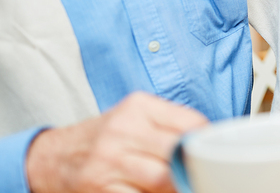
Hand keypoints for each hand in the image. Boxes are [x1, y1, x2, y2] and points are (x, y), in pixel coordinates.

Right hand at [26, 92, 208, 192]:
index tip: (210, 151)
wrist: (56, 158)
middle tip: (201, 173)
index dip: (205, 141)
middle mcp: (123, 131)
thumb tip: (208, 141)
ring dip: (177, 186)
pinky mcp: (101, 190)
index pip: (189, 123)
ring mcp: (110, 163)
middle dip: (192, 165)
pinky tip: (160, 192)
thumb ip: (170, 124)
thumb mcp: (136, 116)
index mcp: (139, 107)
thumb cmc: (108, 136)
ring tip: (182, 184)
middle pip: (177, 153)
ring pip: (162, 180)